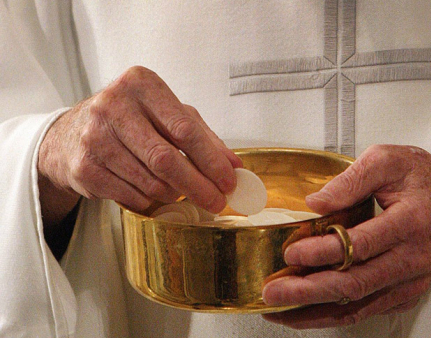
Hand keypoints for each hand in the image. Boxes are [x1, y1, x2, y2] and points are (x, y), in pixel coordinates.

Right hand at [38, 66, 241, 226]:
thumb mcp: (167, 115)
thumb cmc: (130, 119)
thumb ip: (203, 137)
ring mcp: (95, 137)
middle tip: (216, 200)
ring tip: (180, 191)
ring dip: (174, 193)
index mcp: (140, 85)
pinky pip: (131, 196)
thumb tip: (235, 166)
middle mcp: (113, 106)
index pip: (184, 128)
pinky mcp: (84, 167)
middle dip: (198, 185)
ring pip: (150, 182)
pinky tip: (153, 192)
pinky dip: (150, 201)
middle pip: (166, 158)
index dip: (211, 160)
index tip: (229, 180)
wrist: (71, 133)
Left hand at [262, 144, 430, 328]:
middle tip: (273, 292)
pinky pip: (365, 310)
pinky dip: (332, 314)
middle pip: (356, 283)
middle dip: (309, 291)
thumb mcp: (388, 160)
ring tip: (279, 309)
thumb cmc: (423, 180)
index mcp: (411, 222)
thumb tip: (315, 203)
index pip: (361, 244)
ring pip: (358, 305)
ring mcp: (410, 281)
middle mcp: (413, 258)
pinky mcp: (404, 294)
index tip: (292, 252)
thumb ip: (351, 179)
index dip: (324, 252)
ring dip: (314, 310)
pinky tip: (304, 312)